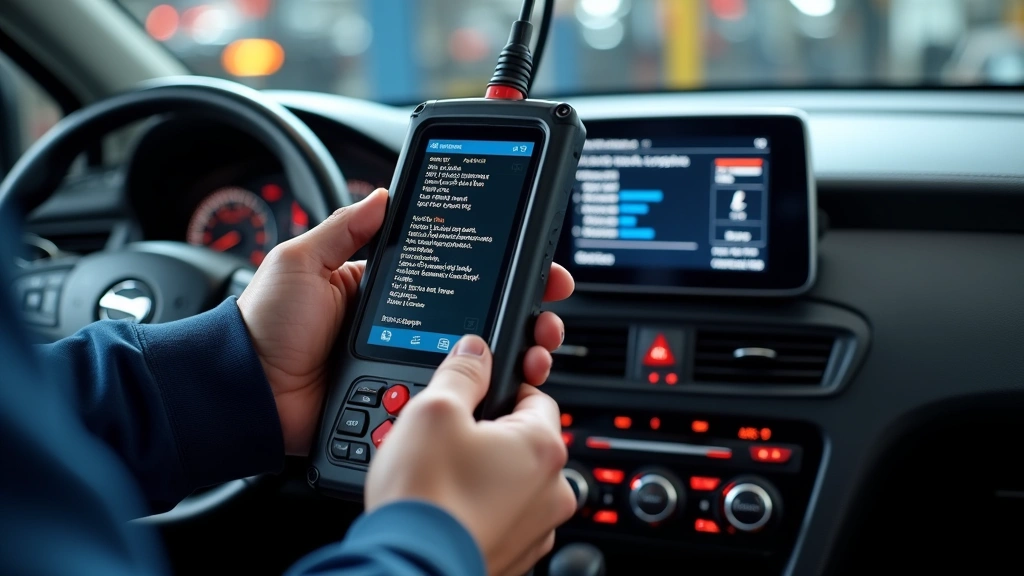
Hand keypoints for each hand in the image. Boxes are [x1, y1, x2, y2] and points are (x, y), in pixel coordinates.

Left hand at [237, 189, 574, 454]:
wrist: (246, 390)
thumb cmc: (265, 324)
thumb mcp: (300, 260)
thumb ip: (343, 228)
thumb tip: (384, 194)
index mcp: (384, 289)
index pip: (453, 273)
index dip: (495, 267)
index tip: (532, 261)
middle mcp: (405, 325)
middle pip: (478, 317)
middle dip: (523, 310)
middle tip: (549, 305)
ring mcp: (409, 363)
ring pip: (477, 359)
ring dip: (518, 350)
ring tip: (539, 344)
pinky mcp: (405, 398)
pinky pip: (454, 394)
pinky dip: (490, 390)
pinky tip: (514, 380)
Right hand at [366, 335, 575, 575]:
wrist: (410, 566)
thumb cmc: (427, 497)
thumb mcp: (434, 410)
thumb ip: (461, 372)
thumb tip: (475, 350)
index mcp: (544, 447)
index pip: (536, 396)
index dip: (499, 389)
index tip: (474, 396)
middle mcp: (553, 489)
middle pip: (524, 440)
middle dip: (489, 435)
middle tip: (448, 441)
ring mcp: (537, 527)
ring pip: (514, 481)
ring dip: (486, 473)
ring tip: (444, 477)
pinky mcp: (517, 554)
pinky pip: (503, 516)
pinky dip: (481, 508)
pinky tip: (450, 506)